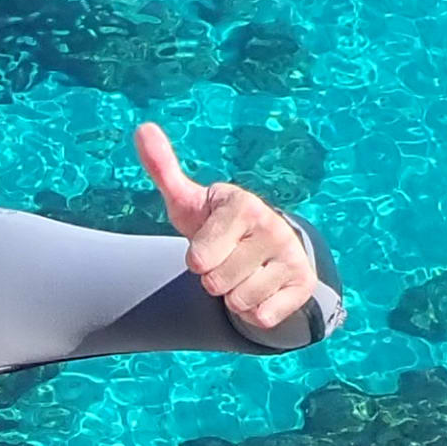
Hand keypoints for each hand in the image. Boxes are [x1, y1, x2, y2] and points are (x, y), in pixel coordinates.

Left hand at [136, 122, 322, 335]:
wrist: (261, 247)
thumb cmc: (216, 224)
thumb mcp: (189, 201)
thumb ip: (164, 169)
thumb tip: (142, 128)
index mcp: (244, 205)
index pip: (198, 259)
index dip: (197, 259)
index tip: (209, 244)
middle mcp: (273, 226)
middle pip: (216, 283)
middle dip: (214, 279)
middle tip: (226, 260)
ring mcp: (292, 255)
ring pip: (239, 302)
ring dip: (233, 296)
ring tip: (242, 273)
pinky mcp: (304, 283)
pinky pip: (261, 317)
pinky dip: (254, 312)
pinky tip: (260, 289)